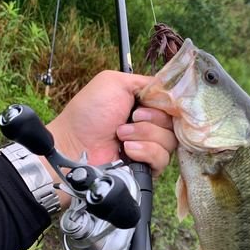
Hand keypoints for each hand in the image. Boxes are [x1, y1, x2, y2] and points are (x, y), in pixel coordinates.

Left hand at [42, 71, 177, 208]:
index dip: (165, 104)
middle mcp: (151, 125)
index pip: (172, 104)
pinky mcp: (148, 167)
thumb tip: (170, 90)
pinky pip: (162, 159)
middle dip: (150, 119)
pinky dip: (145, 152)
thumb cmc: (90, 113)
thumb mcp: (115, 82)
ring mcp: (150, 147)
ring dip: (144, 135)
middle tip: (129, 119)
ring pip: (170, 141)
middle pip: (174, 122)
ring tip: (121, 136)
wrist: (76, 145)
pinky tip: (127, 150)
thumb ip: (146, 82)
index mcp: (145, 105)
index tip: (145, 104)